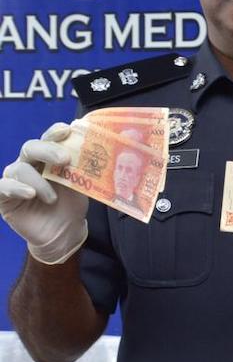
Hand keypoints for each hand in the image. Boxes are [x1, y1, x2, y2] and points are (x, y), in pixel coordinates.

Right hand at [0, 123, 87, 264]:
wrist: (64, 231)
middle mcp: (30, 163)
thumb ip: (82, 166)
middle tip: (64, 160)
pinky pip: (3, 186)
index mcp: (48, 156)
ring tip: (53, 199)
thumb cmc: (72, 202)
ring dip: (40, 182)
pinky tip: (30, 194)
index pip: (49, 138)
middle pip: (31, 147)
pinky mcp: (4, 197)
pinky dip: (17, 188)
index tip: (68, 130)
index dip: (55, 132)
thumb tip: (95, 147)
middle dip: (48, 151)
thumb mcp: (81, 183)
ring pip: (19, 169)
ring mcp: (15, 179)